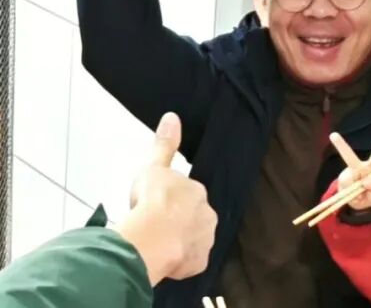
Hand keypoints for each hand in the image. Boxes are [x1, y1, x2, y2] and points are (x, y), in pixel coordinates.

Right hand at [116, 113, 217, 285]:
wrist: (154, 235)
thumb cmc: (153, 200)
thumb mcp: (154, 167)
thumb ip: (164, 144)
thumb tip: (172, 117)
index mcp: (198, 193)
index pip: (186, 196)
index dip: (169, 201)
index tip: (155, 207)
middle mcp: (208, 214)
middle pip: (193, 217)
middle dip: (177, 221)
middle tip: (155, 227)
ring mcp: (206, 239)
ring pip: (193, 239)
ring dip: (179, 241)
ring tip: (158, 245)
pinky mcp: (199, 262)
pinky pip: (190, 261)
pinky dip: (180, 261)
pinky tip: (165, 259)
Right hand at [329, 133, 370, 210]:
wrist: (360, 202)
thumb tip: (367, 181)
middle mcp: (359, 167)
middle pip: (349, 157)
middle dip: (340, 146)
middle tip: (333, 135)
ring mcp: (348, 174)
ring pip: (346, 180)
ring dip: (352, 189)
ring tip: (360, 195)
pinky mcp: (342, 181)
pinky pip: (344, 190)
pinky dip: (352, 197)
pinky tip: (354, 196)